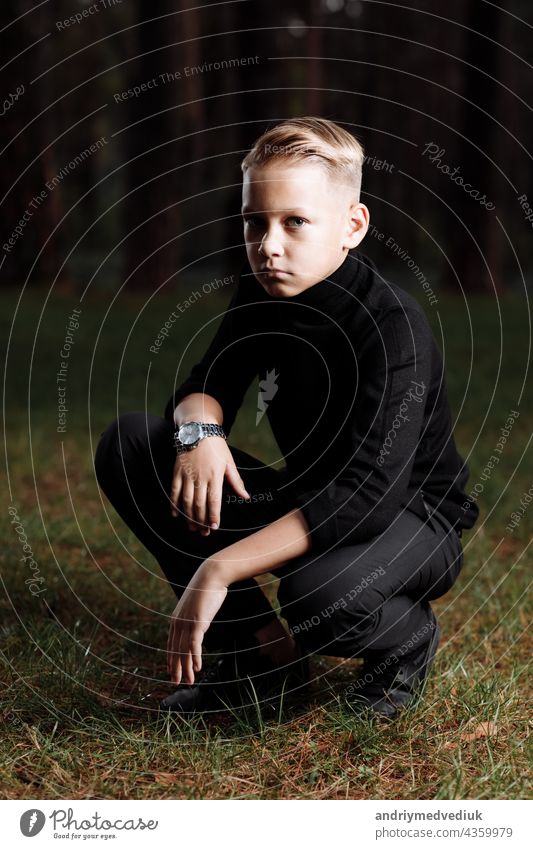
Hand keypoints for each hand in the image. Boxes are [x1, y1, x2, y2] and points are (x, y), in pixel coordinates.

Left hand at [166, 561, 228, 684]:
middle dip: (176, 668)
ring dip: (186, 668)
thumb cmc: (206, 591)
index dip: (171, 659)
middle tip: (176, 683)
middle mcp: (177, 623)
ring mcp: (186, 623)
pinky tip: (197, 667)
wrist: (210, 577)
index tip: (172, 671)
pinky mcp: (196, 622)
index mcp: (175, 620)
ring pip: (184, 651)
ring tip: (189, 681)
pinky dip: (195, 657)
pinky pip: (194, 644)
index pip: (170, 644)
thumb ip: (194, 617)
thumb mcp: (197, 607)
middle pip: (175, 651)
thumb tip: (198, 624)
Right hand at [170, 438, 250, 535]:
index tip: (214, 528)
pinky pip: (174, 491)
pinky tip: (176, 514)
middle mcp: (200, 477)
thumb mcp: (229, 462)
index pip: (214, 501)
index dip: (213, 516)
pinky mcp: (177, 472)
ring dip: (188, 516)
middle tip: (203, 533)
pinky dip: (174, 504)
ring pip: (186, 500)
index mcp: (215, 476)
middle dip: (201, 521)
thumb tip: (246, 497)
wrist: (199, 429)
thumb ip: (236, 481)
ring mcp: (187, 475)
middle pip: (199, 504)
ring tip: (192, 528)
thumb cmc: (216, 446)